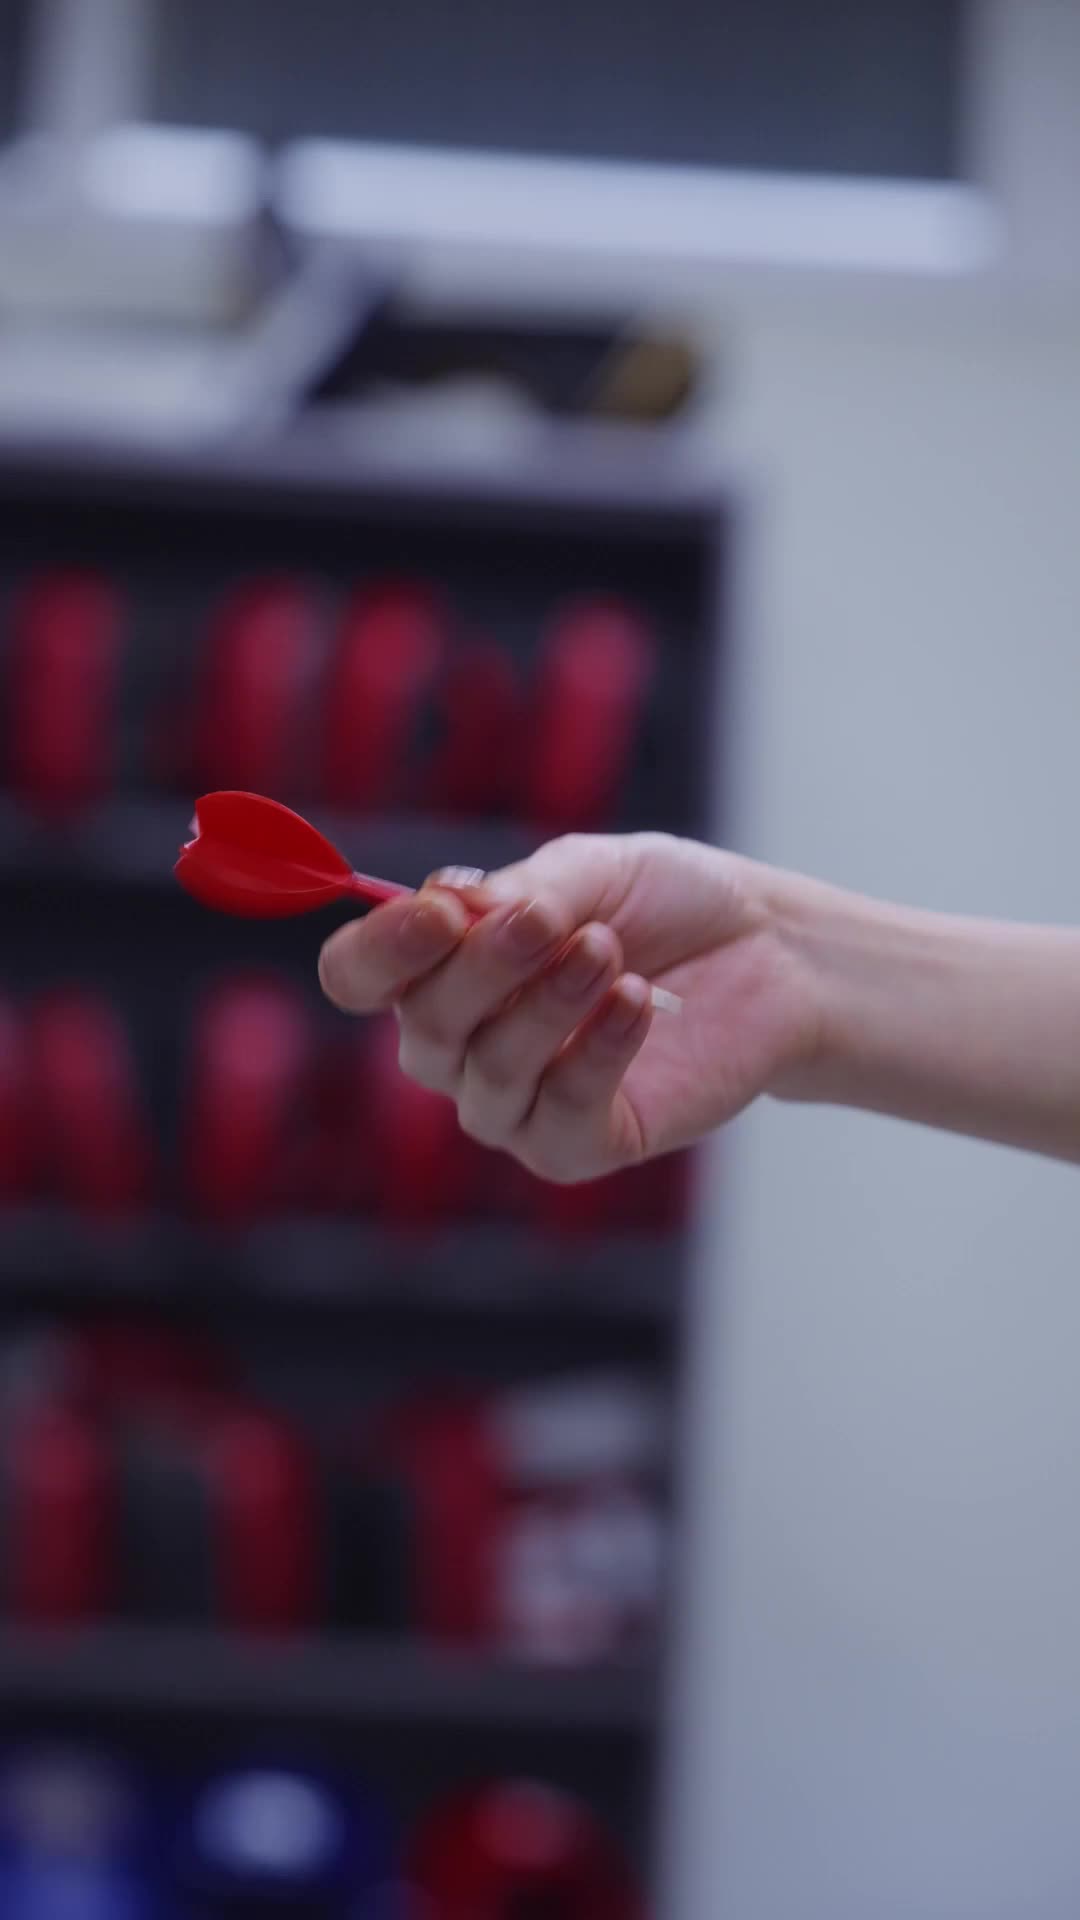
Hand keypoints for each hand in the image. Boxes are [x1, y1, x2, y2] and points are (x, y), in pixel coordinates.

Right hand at [318, 832, 818, 1182]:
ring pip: (491, 1072)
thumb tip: (452, 909)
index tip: (439, 912)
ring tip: (609, 952)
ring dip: (549, 1004)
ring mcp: (514, 1105)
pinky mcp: (578, 1147)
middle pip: (421, 1026)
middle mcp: (459, 1047)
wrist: (770, 952)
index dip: (381, 949)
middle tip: (552, 920)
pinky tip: (638, 1003)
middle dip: (485, 966)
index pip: (359, 976)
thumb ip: (519, 893)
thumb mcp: (592, 871)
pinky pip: (560, 1115)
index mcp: (440, 968)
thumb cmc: (667, 905)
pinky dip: (597, 1052)